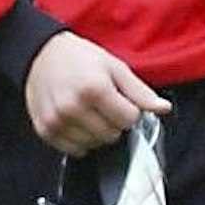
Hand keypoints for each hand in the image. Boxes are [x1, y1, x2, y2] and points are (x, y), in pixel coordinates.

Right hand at [23, 33, 172, 156]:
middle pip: (112, 135)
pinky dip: (80, 139)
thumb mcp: (114, 66)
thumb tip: (163, 108)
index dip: (129, 110)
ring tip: (88, 111)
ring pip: (94, 145)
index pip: (129, 119)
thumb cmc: (79, 58)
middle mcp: (73, 107)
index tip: (119, 99)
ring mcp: (57, 121)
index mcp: (94, 88)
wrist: (41, 54)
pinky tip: (76, 121)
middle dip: (113, 122)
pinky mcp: (45, 130)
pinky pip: (74, 150)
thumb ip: (140, 91)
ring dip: (96, 132)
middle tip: (102, 104)